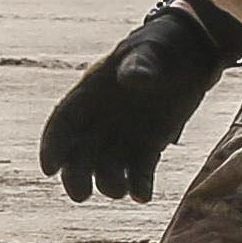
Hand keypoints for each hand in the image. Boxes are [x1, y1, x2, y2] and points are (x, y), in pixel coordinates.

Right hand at [41, 0, 241, 201]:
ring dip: (110, 183)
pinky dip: (140, 185)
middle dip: (76, 176)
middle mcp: (102, 120)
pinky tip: (143, 196)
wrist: (192, 54)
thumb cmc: (162, 46)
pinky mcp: (148, 148)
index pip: (63, 123)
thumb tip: (133, 78)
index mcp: (90, 94)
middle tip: (80, 195)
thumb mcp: (151, 51)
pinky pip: (139, 172)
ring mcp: (124, 136)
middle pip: (79, 154)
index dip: (53, 146)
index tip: (49, 168)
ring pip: (107, 168)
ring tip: (121, 191)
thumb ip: (140, 65)